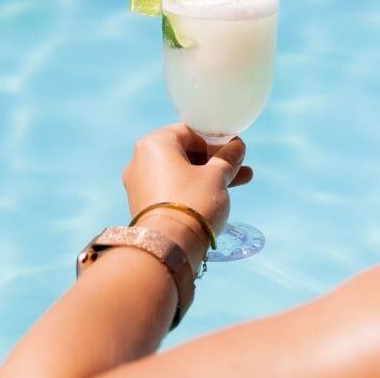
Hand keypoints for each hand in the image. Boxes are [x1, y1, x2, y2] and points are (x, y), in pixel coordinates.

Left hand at [122, 124, 252, 259]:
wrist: (168, 246)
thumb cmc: (193, 201)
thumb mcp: (216, 176)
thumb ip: (227, 158)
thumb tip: (237, 146)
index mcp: (154, 143)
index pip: (189, 132)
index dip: (215, 140)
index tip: (234, 150)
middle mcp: (140, 160)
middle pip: (184, 153)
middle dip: (214, 160)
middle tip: (239, 166)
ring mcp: (139, 184)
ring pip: (180, 173)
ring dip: (208, 176)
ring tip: (239, 181)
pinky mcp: (143, 205)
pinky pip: (172, 189)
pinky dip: (192, 190)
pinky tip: (216, 196)